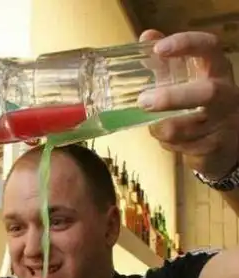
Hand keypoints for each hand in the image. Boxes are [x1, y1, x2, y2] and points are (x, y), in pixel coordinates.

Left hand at [139, 30, 238, 178]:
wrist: (229, 141)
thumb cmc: (203, 104)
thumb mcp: (189, 79)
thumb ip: (167, 61)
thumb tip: (147, 36)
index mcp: (217, 71)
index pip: (209, 48)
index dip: (186, 45)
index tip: (159, 49)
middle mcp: (226, 94)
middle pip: (206, 93)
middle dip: (172, 98)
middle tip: (143, 100)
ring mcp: (222, 123)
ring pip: (183, 128)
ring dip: (160, 128)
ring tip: (155, 125)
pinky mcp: (212, 147)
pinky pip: (179, 147)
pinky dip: (167, 144)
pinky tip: (170, 140)